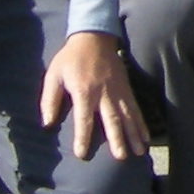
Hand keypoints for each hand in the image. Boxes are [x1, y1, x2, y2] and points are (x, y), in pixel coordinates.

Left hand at [41, 32, 147, 160]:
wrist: (94, 36)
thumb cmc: (71, 58)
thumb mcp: (53, 76)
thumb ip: (50, 100)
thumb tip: (47, 124)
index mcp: (84, 91)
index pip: (84, 119)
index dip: (82, 137)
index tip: (81, 154)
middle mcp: (104, 93)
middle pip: (112, 119)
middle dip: (117, 139)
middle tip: (121, 157)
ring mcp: (118, 90)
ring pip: (128, 115)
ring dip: (134, 134)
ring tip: (140, 151)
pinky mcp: (126, 87)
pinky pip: (135, 108)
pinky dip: (141, 123)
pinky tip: (146, 137)